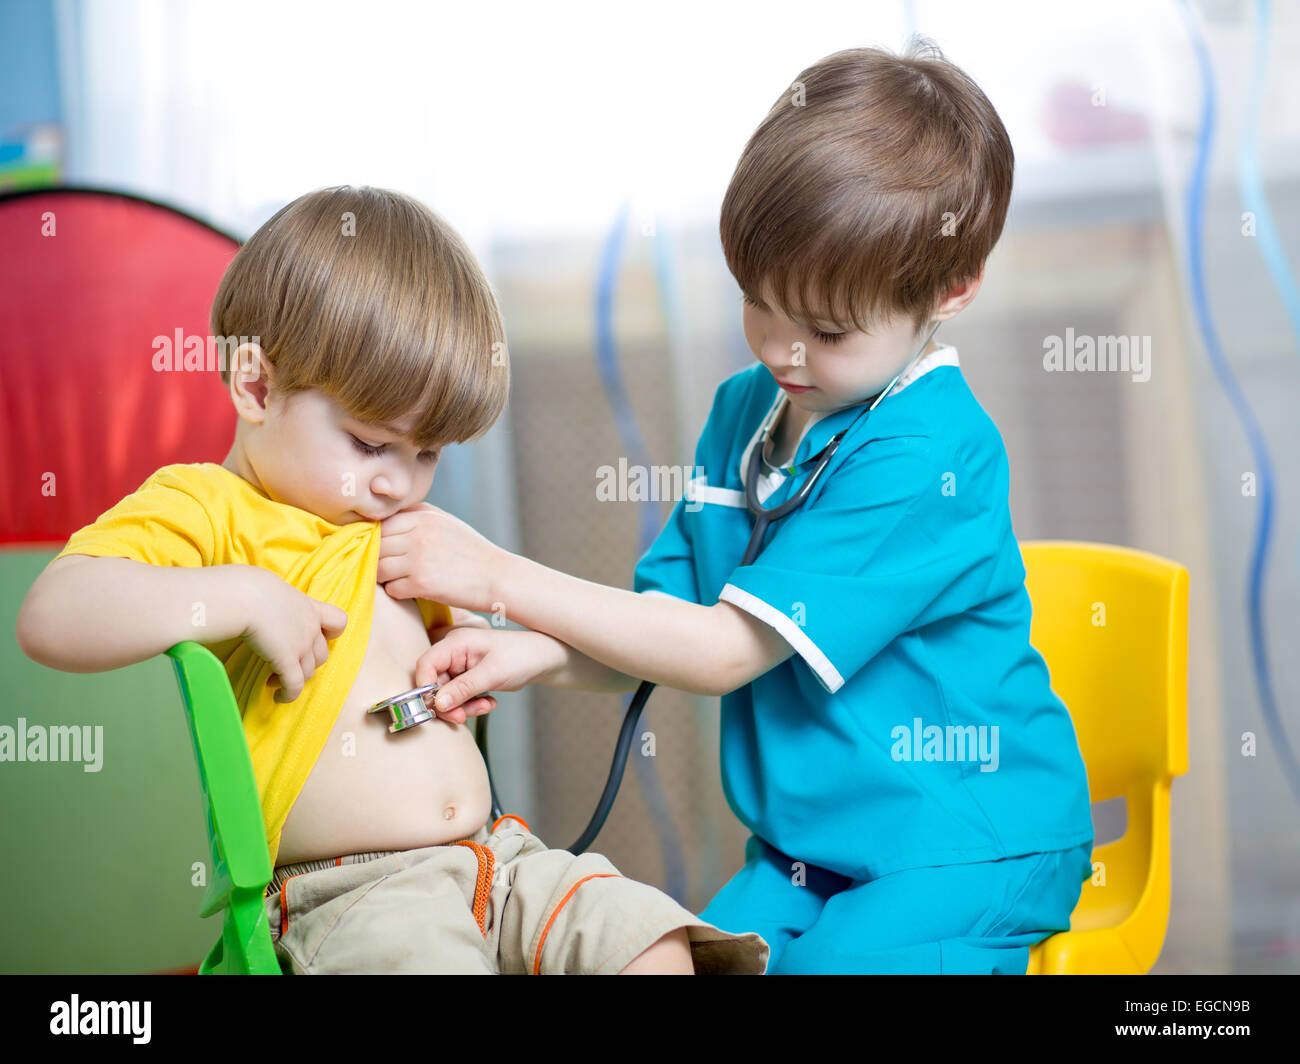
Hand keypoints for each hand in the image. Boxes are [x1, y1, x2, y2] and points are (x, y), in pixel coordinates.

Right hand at [239, 567, 347, 702]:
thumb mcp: (271, 588)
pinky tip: (277, 697)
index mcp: (310, 608)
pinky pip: (294, 685)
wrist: (246, 595)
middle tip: (285, 664)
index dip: (332, 633)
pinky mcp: (287, 660)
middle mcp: (310, 628)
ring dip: (294, 679)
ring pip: (309, 672)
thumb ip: (276, 601)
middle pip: (321, 654)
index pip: (338, 621)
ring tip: (274, 679)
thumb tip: (259, 605)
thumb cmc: (250, 586)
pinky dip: (288, 694)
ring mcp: (301, 645)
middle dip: (306, 663)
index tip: (317, 636)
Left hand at [377, 503, 502, 612]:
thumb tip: (385, 520)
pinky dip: (399, 592)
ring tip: (401, 579)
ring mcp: (419, 559)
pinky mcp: (422, 583)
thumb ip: (418, 516)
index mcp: (424, 517)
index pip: (381, 524)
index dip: (378, 539)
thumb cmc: (471, 551)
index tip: (386, 551)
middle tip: (390, 568)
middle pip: (376, 546)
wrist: (498, 577)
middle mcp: (419, 534)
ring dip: (386, 577)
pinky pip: (392, 589)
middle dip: (378, 558)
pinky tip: (413, 590)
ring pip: (379, 568)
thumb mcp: (447, 523)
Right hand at [415, 627, 567, 724]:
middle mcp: (454, 652)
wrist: (542, 660)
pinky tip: (489, 702)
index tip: (435, 707)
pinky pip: (459, 697)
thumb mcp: (492, 674)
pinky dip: (471, 704)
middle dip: (449, 703)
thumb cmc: (521, 657)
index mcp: (456, 643)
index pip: (426, 664)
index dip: (425, 687)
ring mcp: (460, 665)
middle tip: (463, 716)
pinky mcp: (467, 677)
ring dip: (463, 706)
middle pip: (434, 683)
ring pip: (446, 694)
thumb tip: (437, 703)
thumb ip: (463, 688)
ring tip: (486, 706)